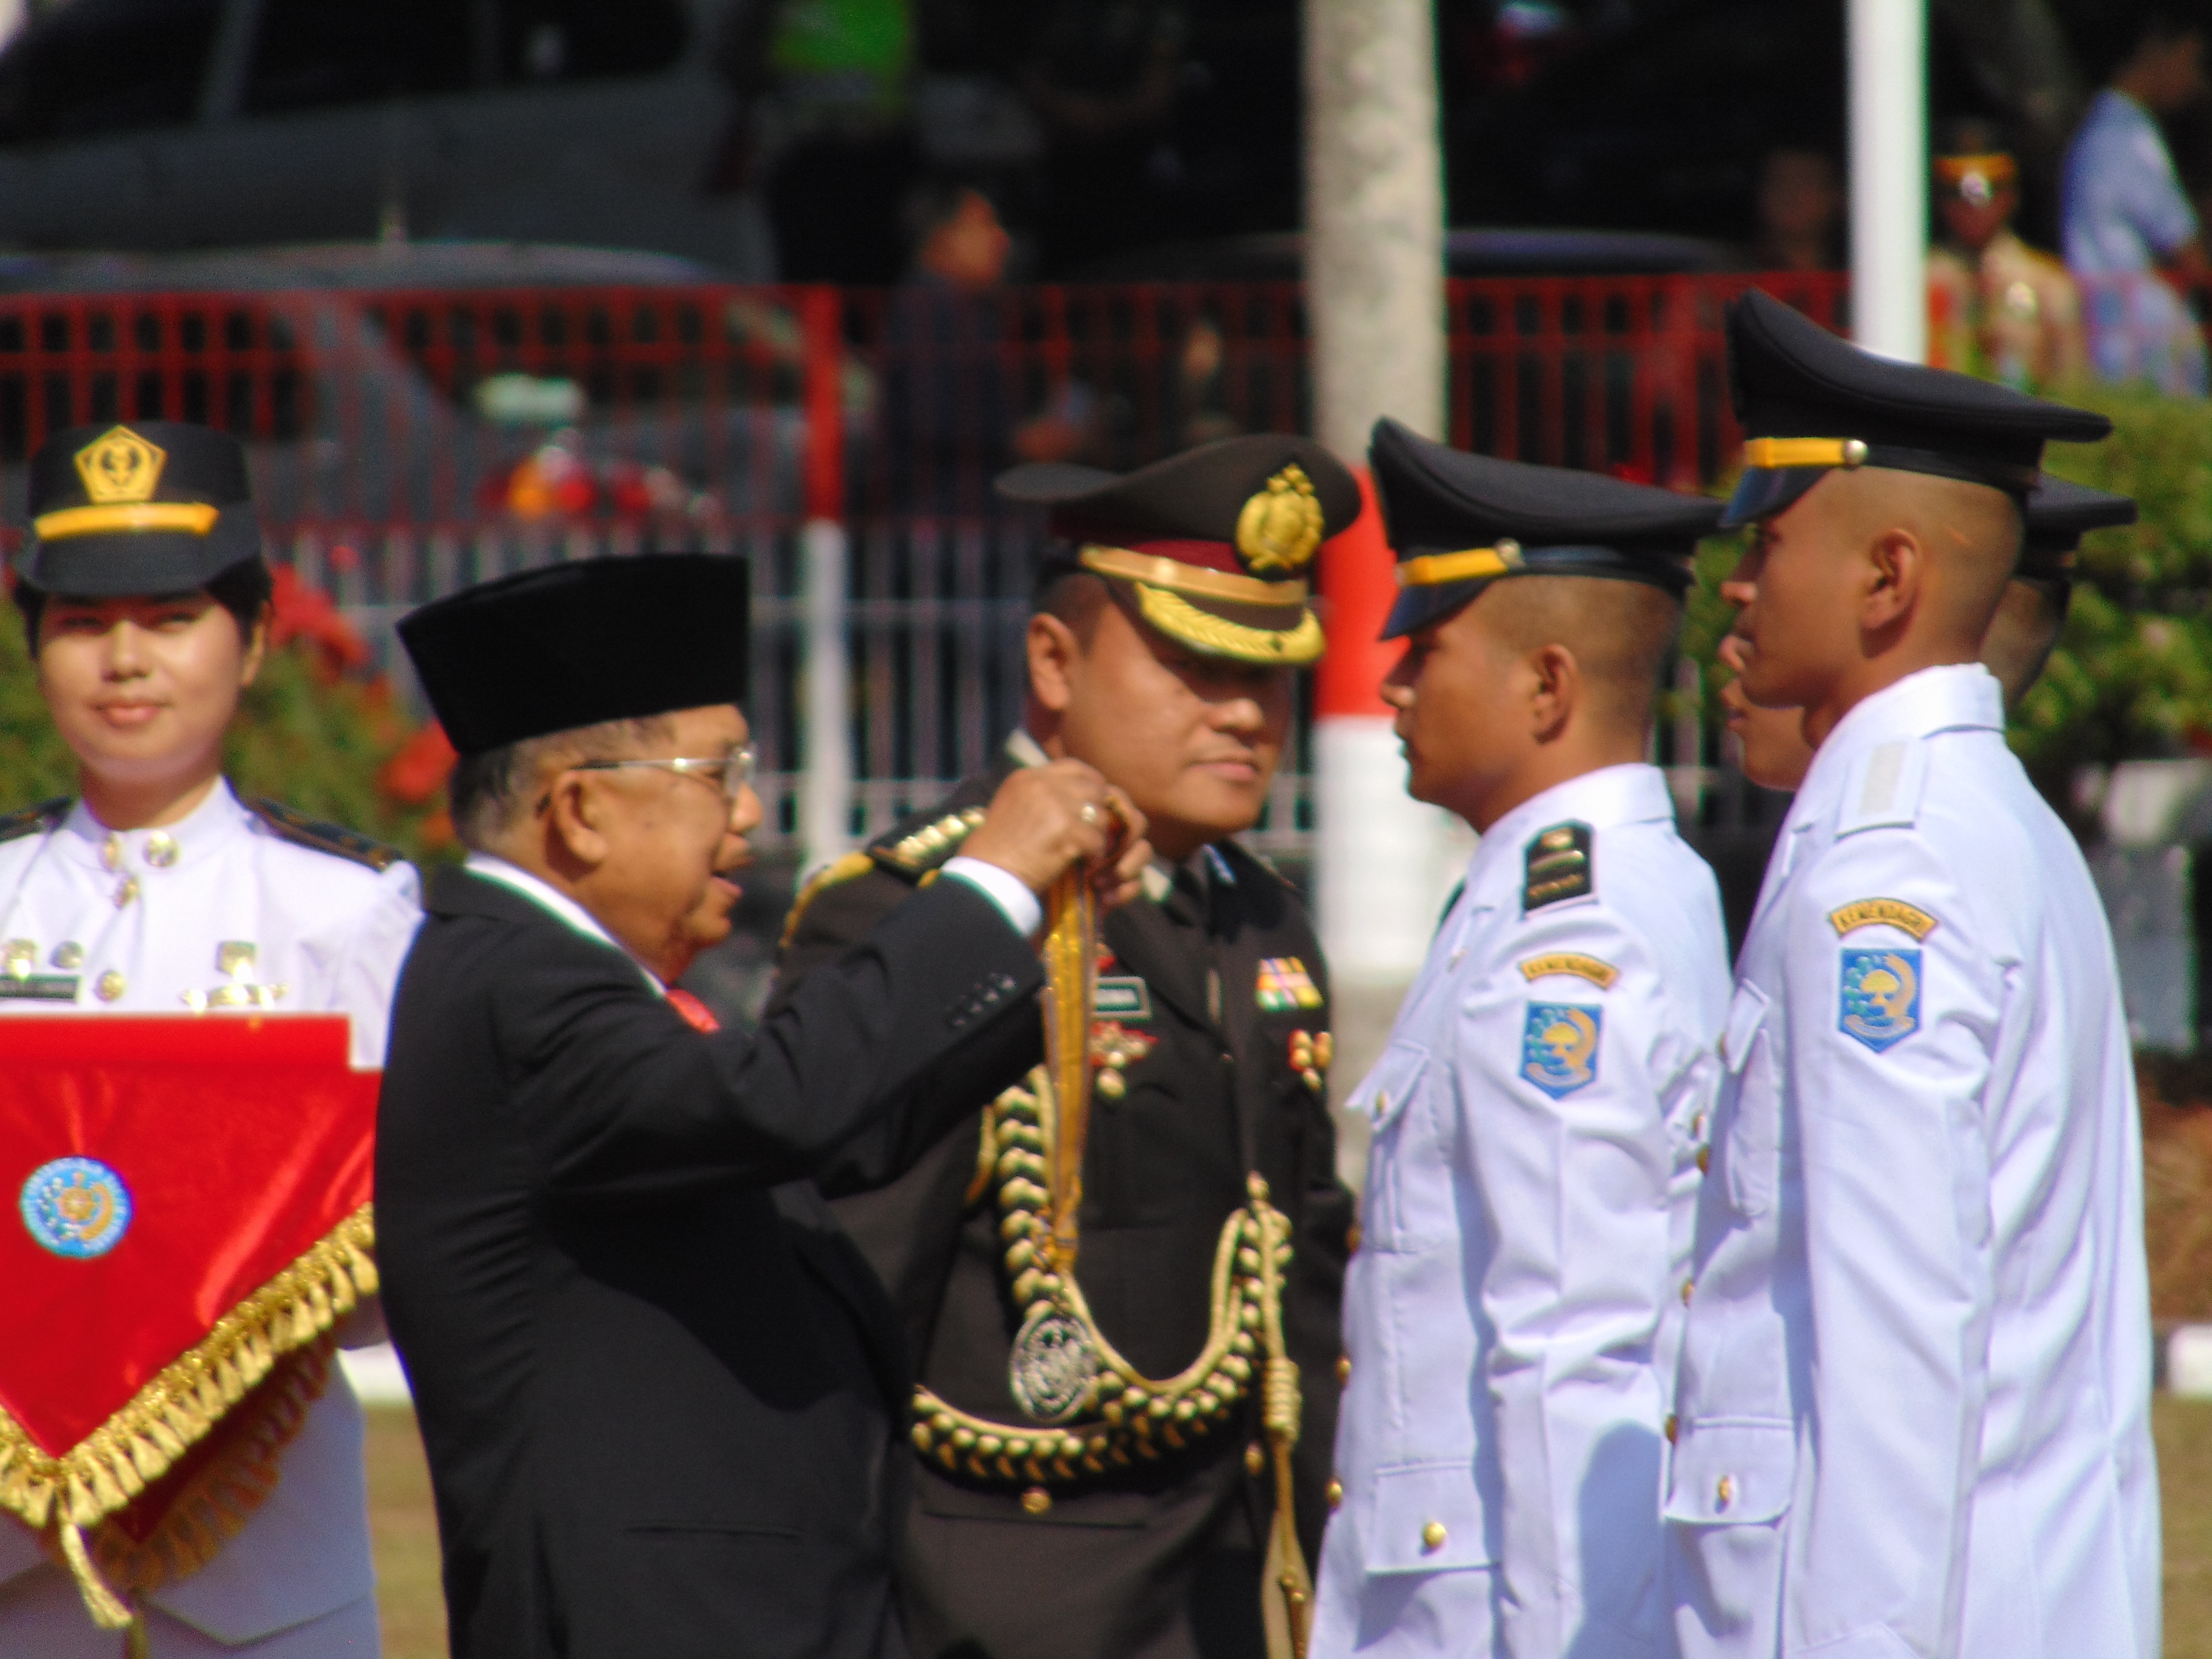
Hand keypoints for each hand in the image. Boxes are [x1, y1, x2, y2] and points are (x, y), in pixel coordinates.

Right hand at [965, 763, 1145, 897]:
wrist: (987, 875)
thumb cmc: (996, 848)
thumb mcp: (1012, 805)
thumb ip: (1039, 794)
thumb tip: (1072, 794)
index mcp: (1028, 776)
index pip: (1074, 766)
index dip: (1091, 781)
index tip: (1094, 799)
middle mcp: (1043, 785)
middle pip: (1093, 788)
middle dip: (1099, 809)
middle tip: (1095, 829)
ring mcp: (1056, 806)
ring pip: (1099, 814)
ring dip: (1098, 834)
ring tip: (1089, 849)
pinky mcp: (1066, 831)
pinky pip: (1098, 839)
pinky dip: (1096, 853)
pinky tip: (1087, 861)